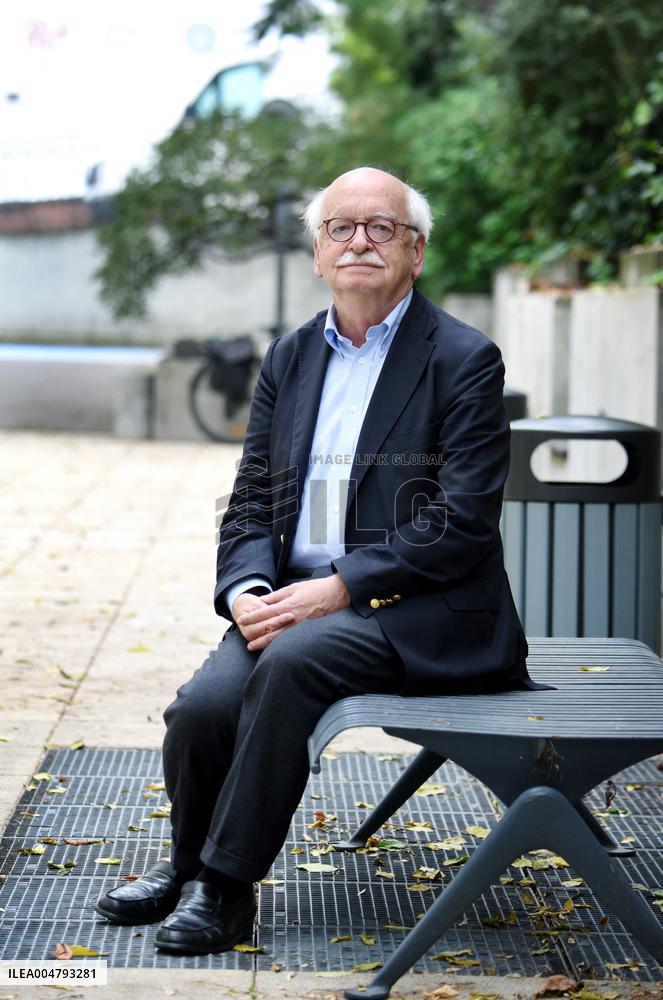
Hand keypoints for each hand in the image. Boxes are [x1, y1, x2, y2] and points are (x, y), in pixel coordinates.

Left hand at [236, 575, 350, 651]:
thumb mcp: (294, 588)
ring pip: (278, 638)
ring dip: (264, 643)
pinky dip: (279, 644)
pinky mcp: (307, 631)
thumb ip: (277, 596)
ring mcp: (300, 626)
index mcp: (288, 605)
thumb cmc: (315, 589)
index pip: (265, 613)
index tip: (241, 621)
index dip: (252, 617)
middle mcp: (292, 617)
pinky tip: (272, 648)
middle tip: (245, 639)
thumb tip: (263, 601)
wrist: (336, 594)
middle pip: (269, 628)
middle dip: (255, 634)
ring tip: (253, 647)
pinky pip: (290, 639)